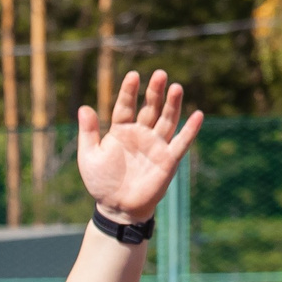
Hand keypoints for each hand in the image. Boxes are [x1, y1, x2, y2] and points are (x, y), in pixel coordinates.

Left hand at [79, 70, 203, 224]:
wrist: (117, 207)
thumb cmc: (101, 182)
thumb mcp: (89, 157)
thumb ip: (88, 132)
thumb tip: (83, 107)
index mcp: (121, 131)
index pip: (125, 106)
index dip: (128, 92)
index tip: (133, 75)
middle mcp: (141, 134)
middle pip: (150, 108)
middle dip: (154, 92)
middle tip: (159, 74)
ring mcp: (156, 145)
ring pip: (167, 120)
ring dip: (172, 104)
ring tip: (176, 87)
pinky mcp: (168, 159)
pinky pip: (181, 142)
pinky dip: (190, 130)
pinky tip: (198, 115)